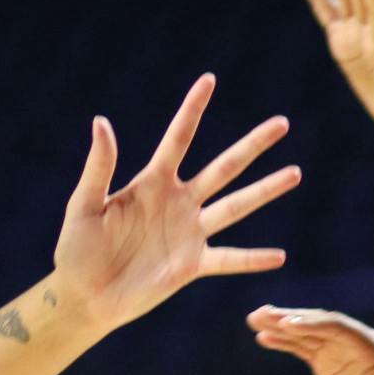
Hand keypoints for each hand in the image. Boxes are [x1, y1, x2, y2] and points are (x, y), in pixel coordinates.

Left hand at [54, 75, 298, 332]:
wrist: (84, 294)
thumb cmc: (77, 247)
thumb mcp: (84, 204)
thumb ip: (99, 167)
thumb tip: (101, 121)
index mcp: (151, 182)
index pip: (179, 138)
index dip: (193, 109)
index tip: (209, 80)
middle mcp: (177, 202)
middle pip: (223, 167)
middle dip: (252, 145)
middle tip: (282, 123)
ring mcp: (188, 232)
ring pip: (236, 206)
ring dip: (266, 190)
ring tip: (295, 172)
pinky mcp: (192, 265)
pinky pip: (229, 259)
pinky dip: (253, 258)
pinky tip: (280, 255)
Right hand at [249, 306, 373, 374]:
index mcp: (372, 346)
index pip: (338, 327)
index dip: (313, 324)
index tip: (288, 324)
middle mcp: (353, 342)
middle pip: (318, 323)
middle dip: (290, 318)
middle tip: (262, 314)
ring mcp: (338, 350)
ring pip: (306, 332)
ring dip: (280, 325)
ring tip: (254, 319)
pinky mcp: (328, 361)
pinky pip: (302, 347)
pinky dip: (284, 341)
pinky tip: (263, 337)